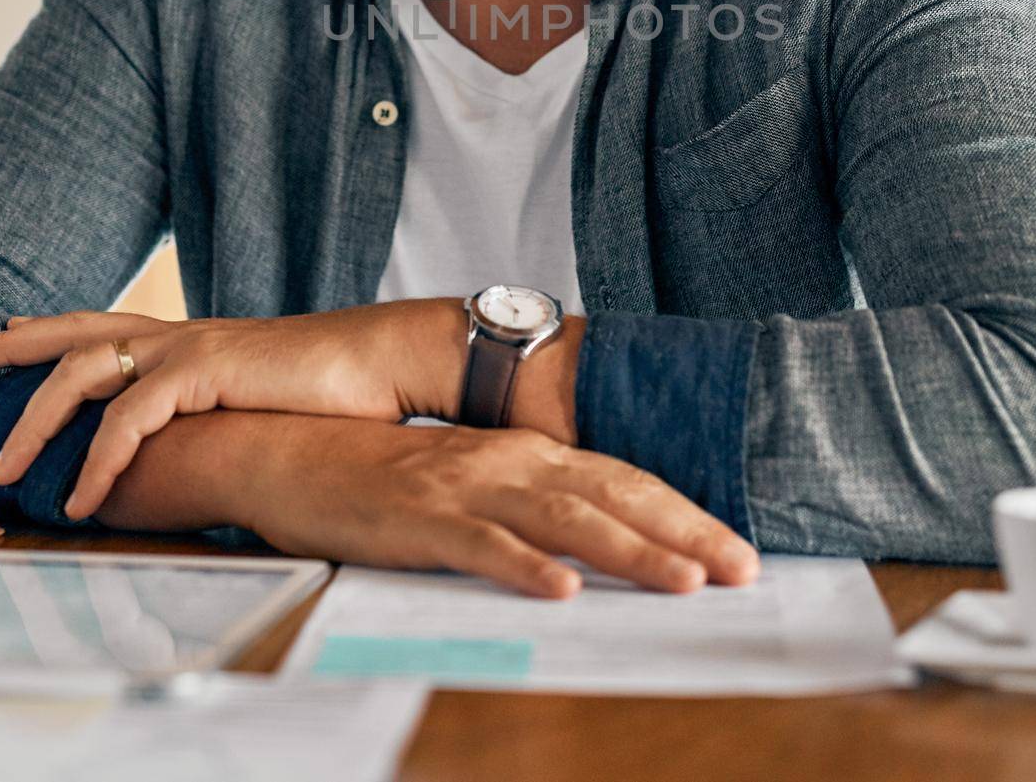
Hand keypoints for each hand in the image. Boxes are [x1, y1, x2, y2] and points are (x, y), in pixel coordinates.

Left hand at [0, 302, 475, 516]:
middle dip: (9, 345)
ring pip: (82, 372)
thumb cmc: (335, 387)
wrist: (385, 361)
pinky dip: (97, 460)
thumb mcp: (260, 397)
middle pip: (73, 331)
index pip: (103, 322)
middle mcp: (180, 333)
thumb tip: (199, 445)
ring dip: (35, 423)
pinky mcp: (204, 371)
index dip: (47, 326)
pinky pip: (129, 419)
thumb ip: (219, 412)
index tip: (2, 330)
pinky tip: (79, 498)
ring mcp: (189, 346)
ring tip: (2, 471)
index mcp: (191, 337)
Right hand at [178, 410, 759, 598]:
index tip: (738, 550)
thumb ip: (531, 504)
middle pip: (613, 494)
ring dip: (629, 549)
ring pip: (563, 517)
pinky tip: (564, 589)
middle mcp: (508, 461)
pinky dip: (526, 566)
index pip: (624, 481)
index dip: (685, 513)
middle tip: (744, 570)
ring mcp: (465, 486)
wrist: (291, 448)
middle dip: (685, 532)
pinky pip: (481, 544)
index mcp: (526, 453)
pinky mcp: (419, 517)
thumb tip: (599, 543)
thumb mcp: (472, 483)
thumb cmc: (387, 475)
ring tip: (684, 582)